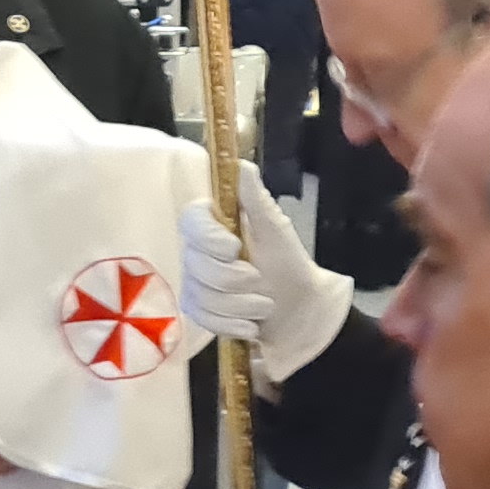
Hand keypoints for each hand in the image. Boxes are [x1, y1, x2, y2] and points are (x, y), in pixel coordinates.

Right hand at [179, 163, 349, 380]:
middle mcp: (198, 250)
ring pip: (202, 295)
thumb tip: (241, 164)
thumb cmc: (289, 265)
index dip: (208, 237)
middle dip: (234, 279)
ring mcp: (195, 281)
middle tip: (261, 280)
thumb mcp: (276, 230)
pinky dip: (233, 324)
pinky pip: (204, 318)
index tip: (234, 247)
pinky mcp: (198, 309)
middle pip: (195, 263)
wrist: (299, 311)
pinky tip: (252, 323)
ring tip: (263, 304)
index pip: (190, 220)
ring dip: (241, 305)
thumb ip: (255, 199)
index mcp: (216, 224)